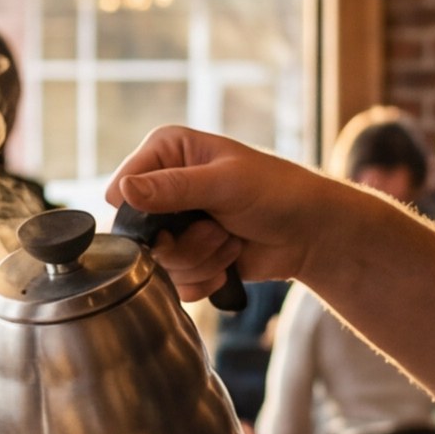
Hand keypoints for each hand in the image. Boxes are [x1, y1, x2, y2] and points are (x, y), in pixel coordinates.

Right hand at [102, 126, 371, 302]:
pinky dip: (205, 278)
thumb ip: (173, 188)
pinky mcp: (190, 255)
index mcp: (167, 151)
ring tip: (230, 241)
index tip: (182, 217)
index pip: (121, 189)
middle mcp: (165, 185)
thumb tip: (123, 191)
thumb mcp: (225, 184)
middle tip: (218, 230)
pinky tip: (229, 261)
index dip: (144, 213)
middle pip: (138, 235)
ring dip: (200, 260)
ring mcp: (177, 223)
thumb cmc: (277, 192)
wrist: (312, 234)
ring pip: (159, 263)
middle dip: (181, 243)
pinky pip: (175, 282)